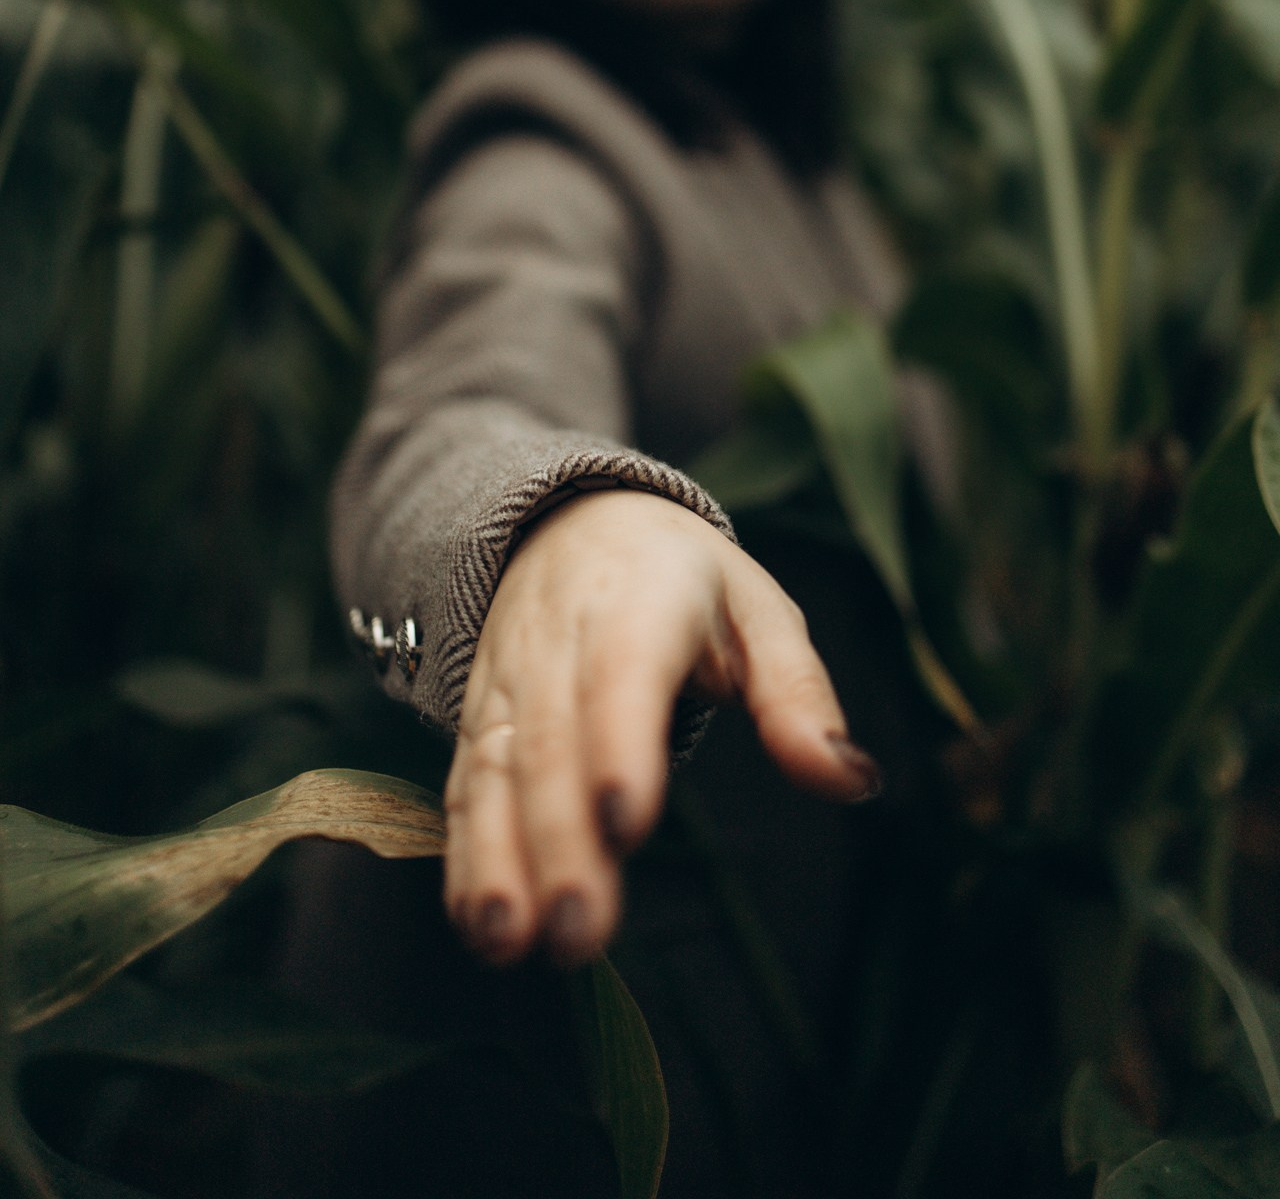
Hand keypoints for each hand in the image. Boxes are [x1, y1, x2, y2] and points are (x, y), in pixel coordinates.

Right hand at [443, 489, 880, 967]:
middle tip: (582, 928)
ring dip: (498, 860)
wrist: (573, 520)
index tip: (627, 823)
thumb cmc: (684, 577)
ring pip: (495, 771)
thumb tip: (852, 779)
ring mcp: (507, 683)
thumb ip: (798, 695)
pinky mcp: (479, 721)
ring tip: (511, 942)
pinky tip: (478, 926)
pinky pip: (464, 787)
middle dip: (560, 840)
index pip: (621, 673)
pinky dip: (465, 857)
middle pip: (550, 744)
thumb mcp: (758, 611)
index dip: (618, 744)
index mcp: (638, 602)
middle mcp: (556, 643)